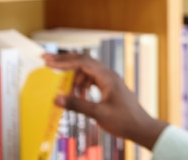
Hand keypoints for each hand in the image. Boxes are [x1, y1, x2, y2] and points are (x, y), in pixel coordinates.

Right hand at [43, 52, 167, 149]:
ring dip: (74, 78)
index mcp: (107, 77)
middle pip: (84, 61)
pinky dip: (82, 85)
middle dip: (65, 61)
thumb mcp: (98, 114)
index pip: (83, 62)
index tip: (48, 63)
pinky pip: (92, 80)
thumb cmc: (123, 120)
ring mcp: (110, 80)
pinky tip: (79, 96)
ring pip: (87, 71)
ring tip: (67, 92)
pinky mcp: (109, 87)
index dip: (64, 62)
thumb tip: (57, 98)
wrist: (141, 127)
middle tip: (47, 60)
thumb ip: (77, 105)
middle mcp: (109, 75)